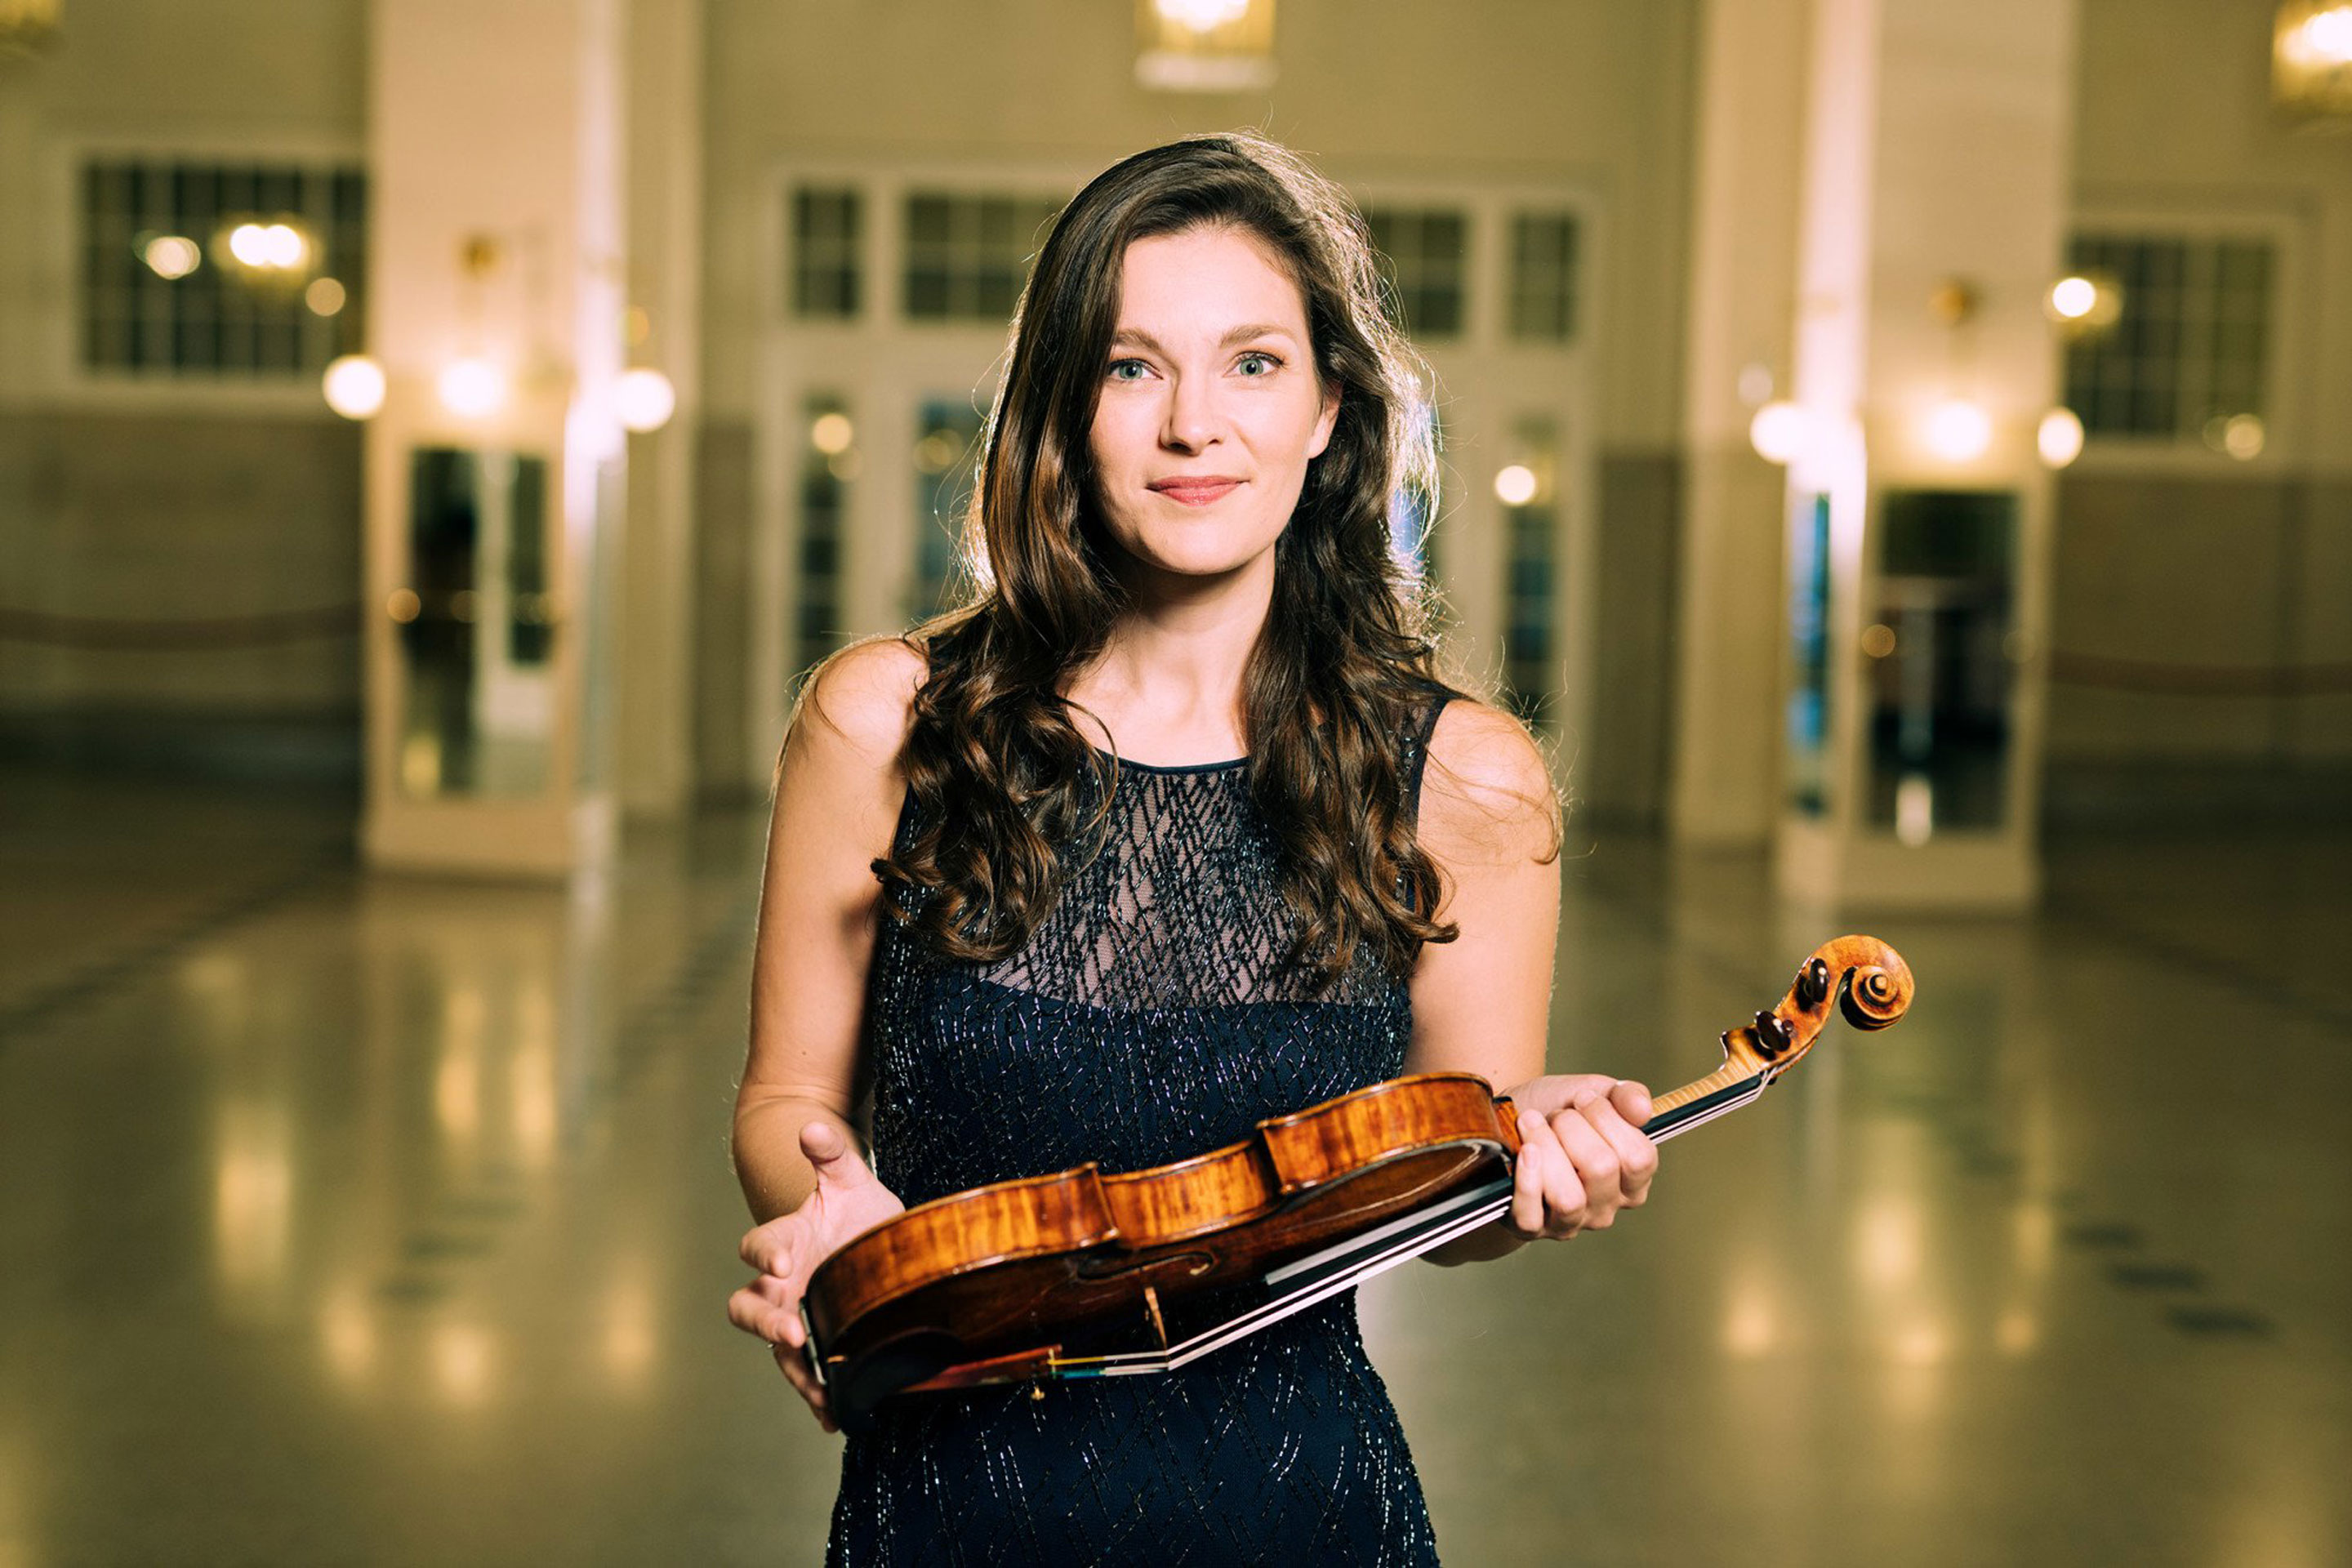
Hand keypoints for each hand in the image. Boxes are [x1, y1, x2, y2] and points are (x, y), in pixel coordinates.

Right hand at [727, 1118, 905, 1431]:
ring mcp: (795, 1315)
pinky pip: (808, 1373)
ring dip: (794, 1370)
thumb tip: (814, 1126)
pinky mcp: (817, 1342)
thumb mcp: (850, 1179)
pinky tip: (835, 1416)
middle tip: (791, 1334)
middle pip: (750, 1307)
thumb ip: (831, 1155)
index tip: (780, 1263)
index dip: (763, 1254)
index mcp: (785, 1240)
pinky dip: (817, 1395)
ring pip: (776, 1348)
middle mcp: (781, 1284)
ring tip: (819, 1392)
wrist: (868, 1238)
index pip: (758, 1246)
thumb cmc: (853, 1209)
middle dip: (765, 1322)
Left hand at [1499, 1073, 1656, 1241]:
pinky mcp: (1530, 1227)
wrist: (1502, 1123)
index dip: (1608, 1119)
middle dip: (1572, 1127)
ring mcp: (1569, 1222)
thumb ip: (1626, 1096)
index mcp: (1631, 1181)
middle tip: (1556, 1115)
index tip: (1583, 1097)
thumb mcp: (1592, 1091)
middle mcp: (1606, 1208)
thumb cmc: (1553, 1111)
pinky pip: (1531, 1214)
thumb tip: (1643, 1110)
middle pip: (1602, 1170)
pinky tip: (1522, 1152)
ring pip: (1569, 1197)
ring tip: (1531, 1125)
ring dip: (1546, 1148)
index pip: (1639, 1159)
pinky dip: (1526, 1179)